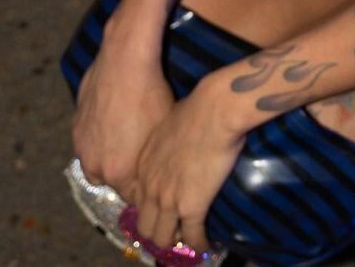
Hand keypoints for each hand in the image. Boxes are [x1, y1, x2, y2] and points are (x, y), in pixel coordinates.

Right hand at [72, 38, 173, 201]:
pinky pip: (88, 142)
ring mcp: (82, 145)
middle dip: (126, 172)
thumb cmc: (152, 94)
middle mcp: (95, 164)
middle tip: (140, 153)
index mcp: (119, 171)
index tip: (151, 174)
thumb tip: (155, 174)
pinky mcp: (75, 125)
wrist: (125, 60)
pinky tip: (113, 121)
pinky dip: (98, 138)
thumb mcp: (162, 133)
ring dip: (109, 156)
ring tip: (126, 136)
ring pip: (97, 162)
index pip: (132, 196)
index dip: (143, 185)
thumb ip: (153, 163)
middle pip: (113, 181)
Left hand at [133, 73, 247, 253]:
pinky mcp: (192, 207)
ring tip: (190, 239)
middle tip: (176, 229)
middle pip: (145, 226)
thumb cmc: (198, 107)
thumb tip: (179, 138)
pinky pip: (192, 237)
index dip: (152, 209)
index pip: (139, 200)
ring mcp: (168, 199)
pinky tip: (208, 246)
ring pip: (162, 237)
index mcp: (144, 165)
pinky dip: (199, 245)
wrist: (215, 110)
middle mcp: (150, 186)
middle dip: (159, 231)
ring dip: (176, 241)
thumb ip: (168, 140)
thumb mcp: (170, 123)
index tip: (165, 211)